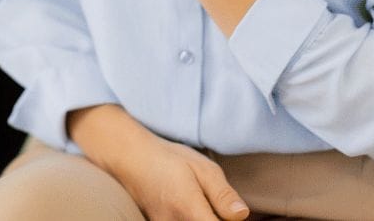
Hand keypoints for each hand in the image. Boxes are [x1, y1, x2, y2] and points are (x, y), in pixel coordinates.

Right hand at [69, 105, 248, 220]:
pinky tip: (194, 209)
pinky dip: (194, 218)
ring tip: (204, 203)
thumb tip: (242, 215)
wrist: (131, 159)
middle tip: (218, 204)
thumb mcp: (202, 168)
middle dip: (218, 218)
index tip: (230, 213)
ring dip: (206, 217)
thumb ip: (223, 195)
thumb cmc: (169, 159)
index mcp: (190, 210)